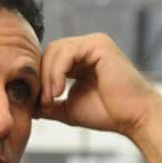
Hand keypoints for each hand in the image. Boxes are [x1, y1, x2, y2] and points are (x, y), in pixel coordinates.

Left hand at [37, 33, 161, 138]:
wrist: (133, 119)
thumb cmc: (107, 114)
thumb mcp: (68, 108)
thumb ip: (49, 103)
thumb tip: (28, 105)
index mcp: (80, 60)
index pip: (49, 60)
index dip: (40, 80)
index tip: (37, 104)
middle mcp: (87, 47)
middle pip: (49, 52)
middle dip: (41, 78)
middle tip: (42, 102)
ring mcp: (94, 43)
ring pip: (55, 51)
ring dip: (47, 77)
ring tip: (51, 99)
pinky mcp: (99, 45)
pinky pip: (67, 52)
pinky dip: (57, 72)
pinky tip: (59, 91)